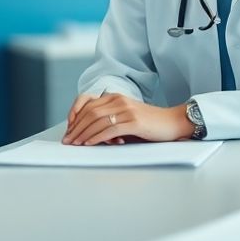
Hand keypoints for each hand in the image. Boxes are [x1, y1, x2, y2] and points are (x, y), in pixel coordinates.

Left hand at [62, 93, 193, 145]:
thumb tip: (88, 134)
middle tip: (68, 140)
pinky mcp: (134, 122)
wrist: (172, 122)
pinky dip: (96, 137)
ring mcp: (127, 110)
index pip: (88, 103)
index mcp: (116, 97)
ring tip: (75, 144)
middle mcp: (119, 100)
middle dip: (76, 127)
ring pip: (97, 121)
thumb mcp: (126, 117)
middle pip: (90, 112)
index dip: (75, 115)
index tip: (68, 129)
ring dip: (83, 134)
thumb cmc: (148, 124)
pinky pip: (109, 130)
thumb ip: (109, 121)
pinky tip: (89, 143)